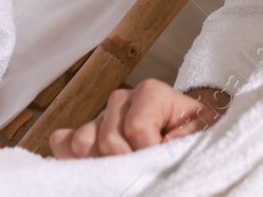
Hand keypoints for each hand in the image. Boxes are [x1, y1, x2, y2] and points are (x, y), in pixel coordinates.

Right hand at [49, 80, 227, 158]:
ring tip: (127, 168)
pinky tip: (98, 169)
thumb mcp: (199, 134)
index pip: (136, 128)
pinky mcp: (86, 135)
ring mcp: (100, 118)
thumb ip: (179, 140)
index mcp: (151, 93)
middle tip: (148, 166)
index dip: (149, 151)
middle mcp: (121, 101)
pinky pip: (63, 143)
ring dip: (103, 164)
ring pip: (83, 144)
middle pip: (108, 140)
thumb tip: (154, 151)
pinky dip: (74, 160)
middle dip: (127, 162)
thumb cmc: (196, 136)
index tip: (167, 158)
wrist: (191, 138)